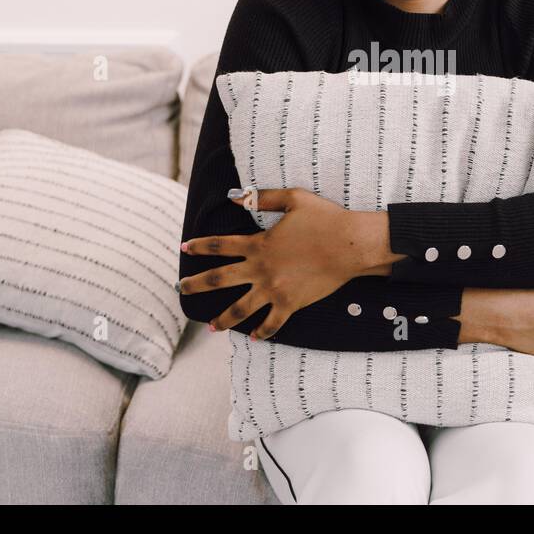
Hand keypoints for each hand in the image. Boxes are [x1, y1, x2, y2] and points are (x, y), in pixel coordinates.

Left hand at [178, 187, 399, 340]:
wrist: (352, 245)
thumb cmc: (325, 218)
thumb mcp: (293, 199)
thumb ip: (261, 199)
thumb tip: (234, 197)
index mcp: (259, 244)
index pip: (220, 245)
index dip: (200, 246)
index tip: (185, 248)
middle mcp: (261, 269)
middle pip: (218, 280)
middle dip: (196, 285)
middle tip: (181, 288)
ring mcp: (275, 289)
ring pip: (240, 309)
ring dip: (222, 319)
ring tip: (210, 327)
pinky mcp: (291, 303)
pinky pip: (272, 323)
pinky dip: (262, 332)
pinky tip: (255, 337)